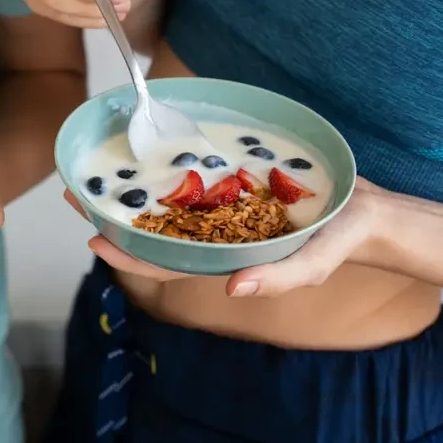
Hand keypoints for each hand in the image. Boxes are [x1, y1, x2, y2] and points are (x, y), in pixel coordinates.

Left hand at [65, 178, 386, 296]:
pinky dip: (170, 171)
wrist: (365, 214)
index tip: (93, 240)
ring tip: (101, 169)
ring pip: (166, 204)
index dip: (126, 255)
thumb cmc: (339, 244)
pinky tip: (150, 152)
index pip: (163, 264)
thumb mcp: (312, 265)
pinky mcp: (234, 187)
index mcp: (222, 261)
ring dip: (133, 190)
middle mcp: (213, 237)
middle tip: (77, 193)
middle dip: (115, 215)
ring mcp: (221, 212)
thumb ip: (277, 279)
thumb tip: (234, 289)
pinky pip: (194, 180)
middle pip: (154, 230)